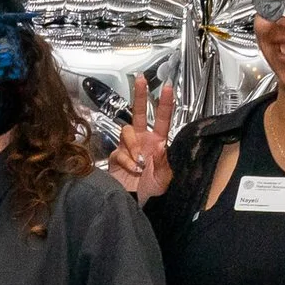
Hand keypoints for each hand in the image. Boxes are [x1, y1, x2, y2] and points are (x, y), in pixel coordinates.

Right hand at [104, 74, 175, 202]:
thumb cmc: (153, 192)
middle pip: (139, 113)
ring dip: (133, 145)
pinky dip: (126, 161)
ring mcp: (128, 148)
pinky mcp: (116, 157)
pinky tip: (132, 170)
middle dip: (140, 96)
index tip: (167, 88)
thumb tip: (159, 144)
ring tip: (139, 163)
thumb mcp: (164, 179)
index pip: (162, 119)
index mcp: (157, 143)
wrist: (136, 205)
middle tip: (140, 80)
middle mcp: (142, 141)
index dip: (165, 103)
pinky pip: (120, 151)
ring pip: (127, 131)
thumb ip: (162, 161)